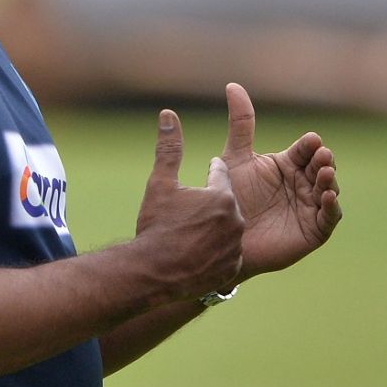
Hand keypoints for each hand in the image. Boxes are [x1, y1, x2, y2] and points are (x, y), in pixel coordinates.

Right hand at [134, 109, 243, 302]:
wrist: (151, 273)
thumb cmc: (156, 226)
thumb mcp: (160, 184)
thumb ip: (169, 148)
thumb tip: (168, 114)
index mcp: (222, 195)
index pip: (220, 174)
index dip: (209, 173)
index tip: (205, 173)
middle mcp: (236, 219)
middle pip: (226, 204)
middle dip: (210, 205)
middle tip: (191, 213)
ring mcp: (236, 246)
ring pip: (228, 229)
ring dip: (214, 229)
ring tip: (192, 235)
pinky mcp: (232, 268)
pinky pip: (228, 255)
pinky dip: (216, 253)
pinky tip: (198, 255)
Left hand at [221, 83, 341, 279]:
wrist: (224, 238)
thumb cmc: (230, 198)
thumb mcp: (235, 158)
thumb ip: (240, 124)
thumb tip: (232, 85)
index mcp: (288, 164)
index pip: (306, 149)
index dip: (310, 145)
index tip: (311, 140)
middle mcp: (303, 183)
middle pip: (321, 166)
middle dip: (324, 160)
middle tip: (320, 156)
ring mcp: (311, 206)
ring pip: (329, 189)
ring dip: (330, 180)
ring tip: (325, 174)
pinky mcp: (314, 230)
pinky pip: (329, 217)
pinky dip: (331, 207)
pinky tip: (327, 197)